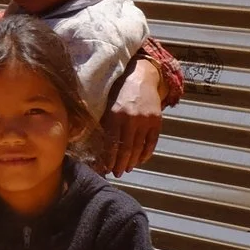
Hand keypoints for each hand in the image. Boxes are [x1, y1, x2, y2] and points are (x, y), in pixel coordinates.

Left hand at [99, 60, 163, 175]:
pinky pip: (152, 142)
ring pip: (139, 147)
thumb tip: (93, 144)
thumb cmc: (118, 91)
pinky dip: (146, 153)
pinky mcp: (157, 120)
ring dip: (133, 161)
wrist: (141, 76)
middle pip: (126, 149)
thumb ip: (102, 122)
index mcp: (115, 115)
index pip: (111, 143)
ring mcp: (146, 120)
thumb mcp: (106, 104)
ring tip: (127, 169)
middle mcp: (131, 119)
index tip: (105, 169)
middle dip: (120, 164)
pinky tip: (141, 160)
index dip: (109, 159)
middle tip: (117, 173)